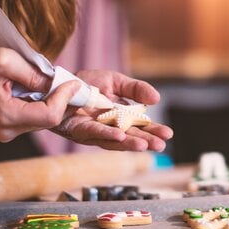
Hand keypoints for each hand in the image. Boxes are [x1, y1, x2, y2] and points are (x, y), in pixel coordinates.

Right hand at [0, 48, 80, 141]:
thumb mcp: (3, 59)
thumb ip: (32, 72)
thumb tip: (55, 81)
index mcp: (6, 115)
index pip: (49, 115)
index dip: (66, 98)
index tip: (75, 83)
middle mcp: (8, 130)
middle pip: (49, 120)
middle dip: (63, 101)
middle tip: (72, 83)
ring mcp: (7, 133)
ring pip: (43, 121)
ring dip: (53, 103)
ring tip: (57, 85)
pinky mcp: (7, 130)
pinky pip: (33, 119)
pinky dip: (42, 106)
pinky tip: (42, 92)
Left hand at [52, 69, 172, 151]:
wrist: (60, 82)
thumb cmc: (86, 83)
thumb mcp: (116, 81)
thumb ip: (136, 89)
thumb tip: (157, 99)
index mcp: (120, 117)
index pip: (140, 126)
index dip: (153, 131)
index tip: (168, 135)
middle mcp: (109, 127)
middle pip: (130, 136)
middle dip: (146, 141)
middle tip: (160, 145)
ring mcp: (94, 131)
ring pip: (114, 140)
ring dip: (129, 143)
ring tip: (145, 146)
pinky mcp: (79, 129)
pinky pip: (94, 132)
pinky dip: (108, 135)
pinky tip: (120, 137)